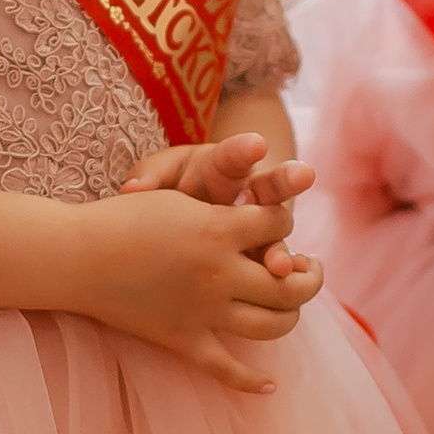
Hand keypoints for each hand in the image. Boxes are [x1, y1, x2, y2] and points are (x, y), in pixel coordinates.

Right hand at [72, 184, 321, 391]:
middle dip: (310, 276)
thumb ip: (222, 211)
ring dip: (292, 316)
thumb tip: (262, 217)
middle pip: (292, 284)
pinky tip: (271, 385)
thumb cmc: (123, 219)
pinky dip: (253, 383)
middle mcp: (219, 273)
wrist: (77, 256)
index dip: (285, 218)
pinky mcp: (184, 340)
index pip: (278, 223)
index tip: (282, 221)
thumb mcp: (177, 199)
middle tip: (308, 268)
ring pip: (274, 326)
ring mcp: (204, 312)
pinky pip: (228, 370)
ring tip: (289, 304)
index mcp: (218, 230)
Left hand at [123, 130, 315, 266]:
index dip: (245, 150)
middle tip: (302, 175)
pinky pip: (275, 266)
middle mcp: (251, 194)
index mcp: (224, 168)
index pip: (234, 156)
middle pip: (273, 185)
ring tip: (280, 263)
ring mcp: (262, 228)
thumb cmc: (180, 186)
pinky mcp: (263, 257)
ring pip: (277, 235)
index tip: (256, 145)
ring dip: (279, 247)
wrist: (199, 207)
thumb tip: (131, 191)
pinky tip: (280, 288)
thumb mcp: (164, 174)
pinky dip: (279, 275)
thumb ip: (152, 176)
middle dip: (288, 181)